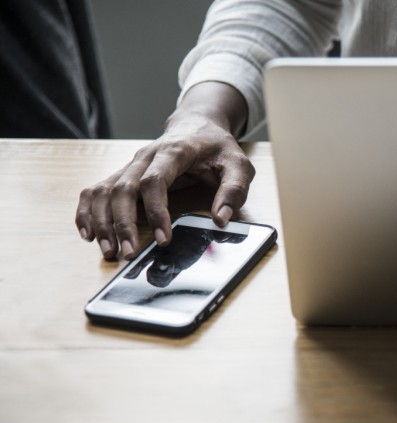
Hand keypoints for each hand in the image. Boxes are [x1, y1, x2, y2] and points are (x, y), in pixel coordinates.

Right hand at [75, 82, 251, 259]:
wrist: (197, 126)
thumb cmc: (218, 148)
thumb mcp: (238, 165)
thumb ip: (233, 190)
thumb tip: (221, 219)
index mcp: (174, 151)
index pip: (155, 181)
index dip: (157, 211)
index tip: (163, 239)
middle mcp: (145, 156)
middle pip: (123, 188)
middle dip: (123, 223)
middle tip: (129, 253)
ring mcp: (131, 164)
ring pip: (105, 190)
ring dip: (102, 221)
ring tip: (108, 250)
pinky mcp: (123, 173)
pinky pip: (96, 190)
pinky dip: (88, 211)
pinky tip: (88, 233)